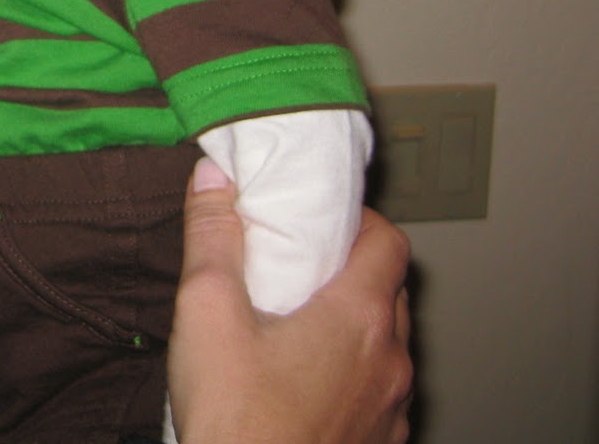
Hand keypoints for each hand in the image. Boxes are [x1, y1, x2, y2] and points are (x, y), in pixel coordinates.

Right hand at [167, 158, 412, 443]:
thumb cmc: (236, 420)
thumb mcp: (207, 311)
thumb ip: (213, 237)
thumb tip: (214, 179)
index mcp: (358, 318)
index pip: (389, 241)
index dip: (357, 219)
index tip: (318, 218)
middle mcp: (390, 362)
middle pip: (391, 290)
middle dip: (351, 268)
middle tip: (300, 264)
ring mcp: (391, 411)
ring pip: (388, 345)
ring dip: (355, 324)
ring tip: (296, 323)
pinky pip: (379, 392)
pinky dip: (353, 373)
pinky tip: (302, 382)